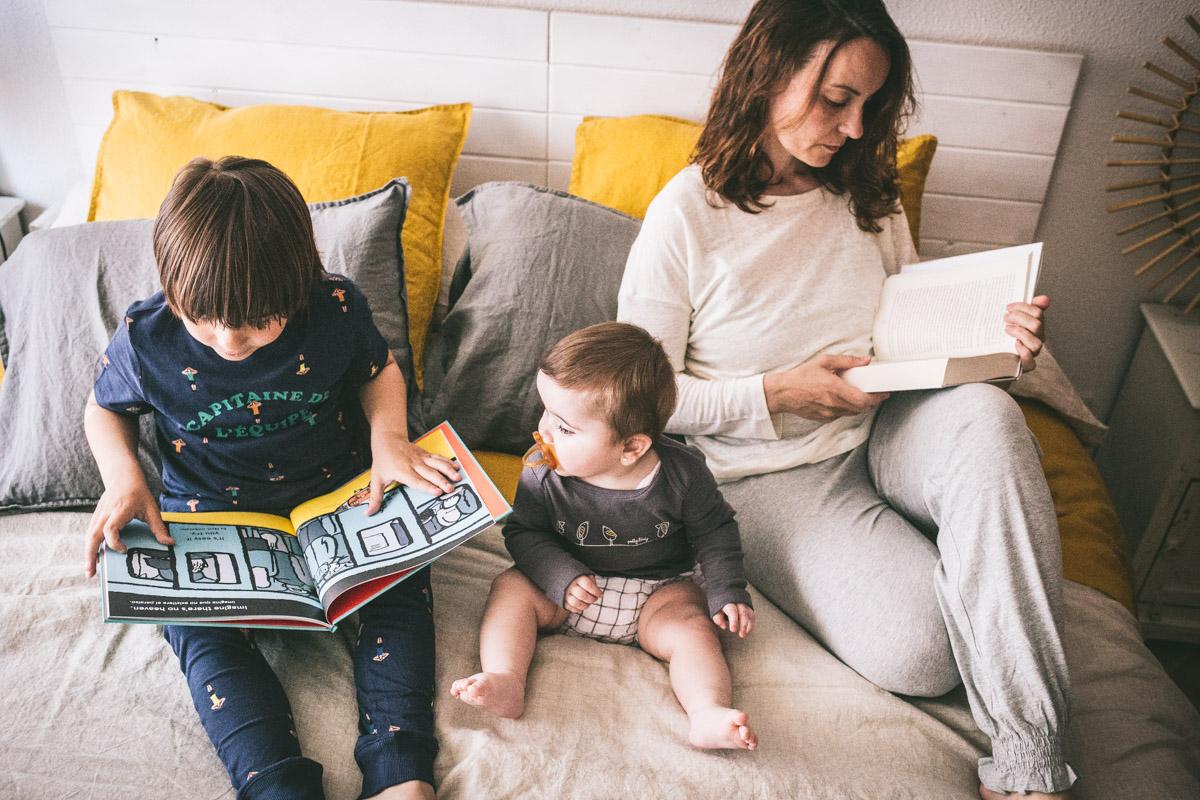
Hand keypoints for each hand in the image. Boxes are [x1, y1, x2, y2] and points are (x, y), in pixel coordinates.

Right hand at [84, 476, 171, 576]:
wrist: (123, 477)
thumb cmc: (139, 493)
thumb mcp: (152, 508)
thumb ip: (159, 527)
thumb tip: (169, 543)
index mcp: (120, 510)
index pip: (110, 529)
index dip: (115, 542)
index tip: (125, 550)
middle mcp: (105, 513)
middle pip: (92, 536)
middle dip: (91, 555)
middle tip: (92, 573)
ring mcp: (98, 515)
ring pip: (88, 536)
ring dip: (88, 553)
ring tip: (90, 570)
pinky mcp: (95, 517)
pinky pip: (90, 534)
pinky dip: (90, 546)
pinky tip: (94, 557)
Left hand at [367, 432, 461, 513]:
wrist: (388, 439)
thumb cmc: (382, 460)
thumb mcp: (376, 479)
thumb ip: (375, 497)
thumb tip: (368, 514)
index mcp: (402, 471)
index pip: (416, 480)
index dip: (427, 486)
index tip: (437, 492)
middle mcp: (413, 464)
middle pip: (430, 473)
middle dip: (441, 481)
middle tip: (451, 489)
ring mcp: (421, 458)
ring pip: (437, 464)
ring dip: (448, 471)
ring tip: (458, 478)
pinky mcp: (426, 454)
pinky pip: (438, 458)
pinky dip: (448, 462)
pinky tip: (456, 467)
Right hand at [564, 574, 602, 613]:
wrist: (569, 582)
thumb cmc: (582, 581)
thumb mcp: (589, 577)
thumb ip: (594, 582)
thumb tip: (599, 592)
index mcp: (578, 578)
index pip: (588, 584)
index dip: (596, 591)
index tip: (600, 594)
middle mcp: (571, 586)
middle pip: (582, 595)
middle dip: (591, 599)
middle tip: (595, 598)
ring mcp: (566, 595)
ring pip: (576, 603)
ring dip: (585, 605)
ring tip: (589, 603)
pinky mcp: (564, 603)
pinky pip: (572, 609)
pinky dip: (579, 609)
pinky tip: (582, 605)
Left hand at [712, 603, 755, 637]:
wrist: (725, 593)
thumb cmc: (719, 604)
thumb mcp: (715, 609)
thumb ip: (718, 618)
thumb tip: (724, 626)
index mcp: (728, 602)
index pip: (732, 611)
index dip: (733, 621)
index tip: (733, 630)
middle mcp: (738, 602)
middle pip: (743, 613)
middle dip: (743, 625)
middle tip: (741, 635)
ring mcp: (745, 604)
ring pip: (749, 615)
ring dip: (748, 626)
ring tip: (743, 634)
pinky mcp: (749, 608)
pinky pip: (752, 616)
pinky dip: (750, 624)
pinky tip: (747, 631)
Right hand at [764, 354, 888, 419]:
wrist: (782, 393)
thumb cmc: (801, 376)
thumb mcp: (823, 362)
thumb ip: (846, 361)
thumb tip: (865, 361)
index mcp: (835, 389)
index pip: (863, 400)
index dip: (877, 398)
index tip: (883, 394)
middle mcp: (833, 404)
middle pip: (861, 408)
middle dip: (871, 402)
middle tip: (875, 394)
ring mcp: (828, 413)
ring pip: (852, 413)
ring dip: (858, 406)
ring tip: (858, 395)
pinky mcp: (823, 418)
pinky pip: (840, 415)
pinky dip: (845, 409)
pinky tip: (841, 400)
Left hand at [1005, 295, 1048, 372]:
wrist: (992, 357)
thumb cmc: (1004, 335)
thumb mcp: (1013, 319)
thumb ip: (1027, 308)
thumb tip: (1044, 299)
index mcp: (1036, 326)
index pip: (1037, 313)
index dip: (1023, 307)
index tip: (1008, 307)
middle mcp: (1037, 339)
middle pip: (1036, 325)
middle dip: (1019, 318)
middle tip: (1005, 317)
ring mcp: (1032, 352)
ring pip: (1036, 342)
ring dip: (1020, 333)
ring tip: (1007, 329)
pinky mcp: (1025, 366)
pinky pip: (1031, 362)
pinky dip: (1024, 352)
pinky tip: (1015, 344)